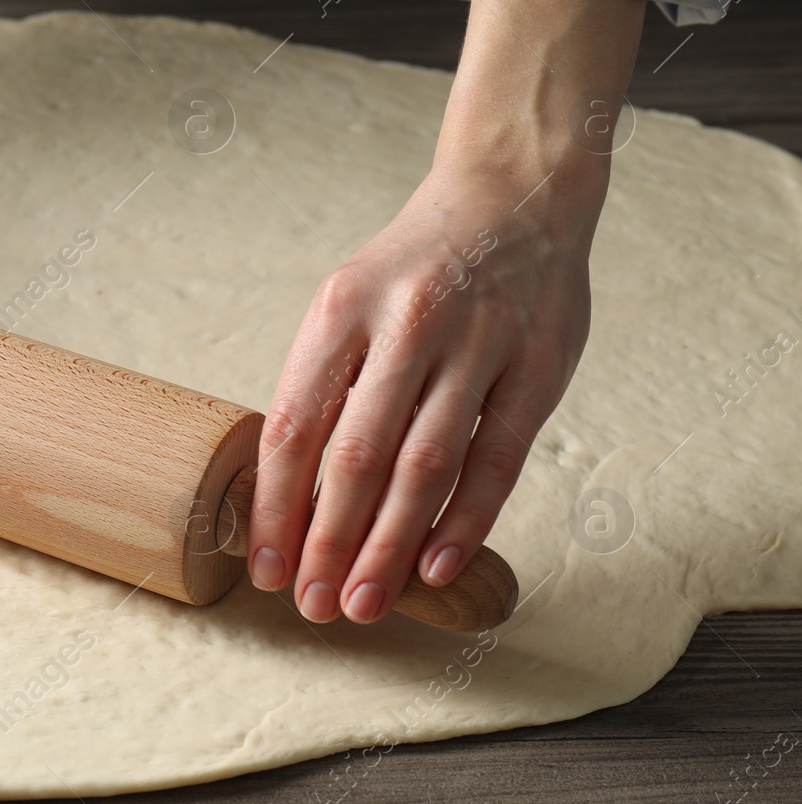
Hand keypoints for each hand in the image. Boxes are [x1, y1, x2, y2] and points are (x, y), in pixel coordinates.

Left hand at [248, 0, 645, 622]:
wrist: (511, 198)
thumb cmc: (411, 272)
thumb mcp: (347, 305)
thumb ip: (325, 387)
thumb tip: (289, 496)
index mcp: (340, 310)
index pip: (297, 426)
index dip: (277, 506)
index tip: (264, 566)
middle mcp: (406, 324)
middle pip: (358, 456)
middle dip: (329, 541)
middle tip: (313, 605)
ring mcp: (478, 343)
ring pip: (426, 465)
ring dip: (390, 544)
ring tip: (364, 601)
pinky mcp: (539, 365)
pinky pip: (498, 457)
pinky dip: (466, 519)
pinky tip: (436, 566)